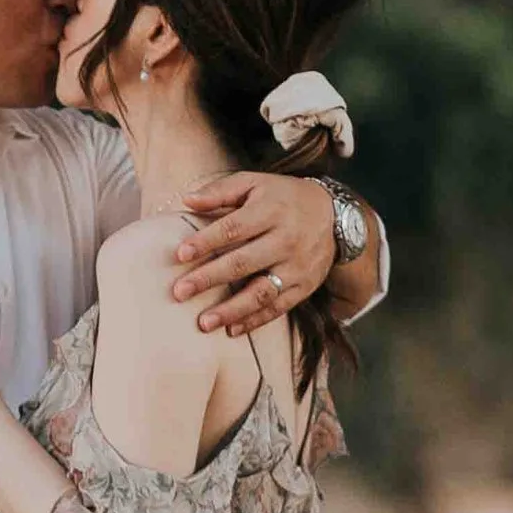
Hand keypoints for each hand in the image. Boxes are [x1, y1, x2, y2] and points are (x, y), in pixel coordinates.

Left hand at [169, 172, 336, 336]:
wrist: (333, 214)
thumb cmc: (281, 197)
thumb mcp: (254, 183)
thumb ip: (220, 191)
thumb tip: (186, 200)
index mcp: (271, 211)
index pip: (233, 228)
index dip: (206, 241)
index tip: (179, 254)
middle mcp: (286, 240)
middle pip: (243, 263)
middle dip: (209, 278)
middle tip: (179, 292)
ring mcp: (297, 266)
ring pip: (261, 292)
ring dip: (231, 310)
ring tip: (204, 323)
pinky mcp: (305, 286)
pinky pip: (278, 307)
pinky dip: (255, 321)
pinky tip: (231, 330)